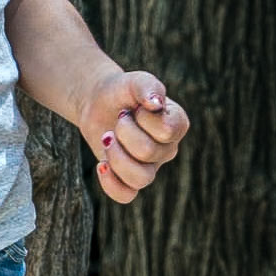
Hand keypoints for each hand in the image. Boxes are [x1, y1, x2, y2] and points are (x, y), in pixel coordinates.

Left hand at [78, 71, 188, 203]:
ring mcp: (150, 167)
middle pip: (148, 153)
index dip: (144, 119)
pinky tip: (101, 164)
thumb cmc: (122, 91)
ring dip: (116, 157)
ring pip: (141, 179)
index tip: (136, 107)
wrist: (99, 103)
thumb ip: (147, 86)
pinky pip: (126, 195)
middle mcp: (167, 148)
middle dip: (124, 133)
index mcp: (177, 124)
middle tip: (118, 119)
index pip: (167, 131)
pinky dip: (110, 183)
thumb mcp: (134, 80)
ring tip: (107, 139)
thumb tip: (156, 103)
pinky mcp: (129, 180)